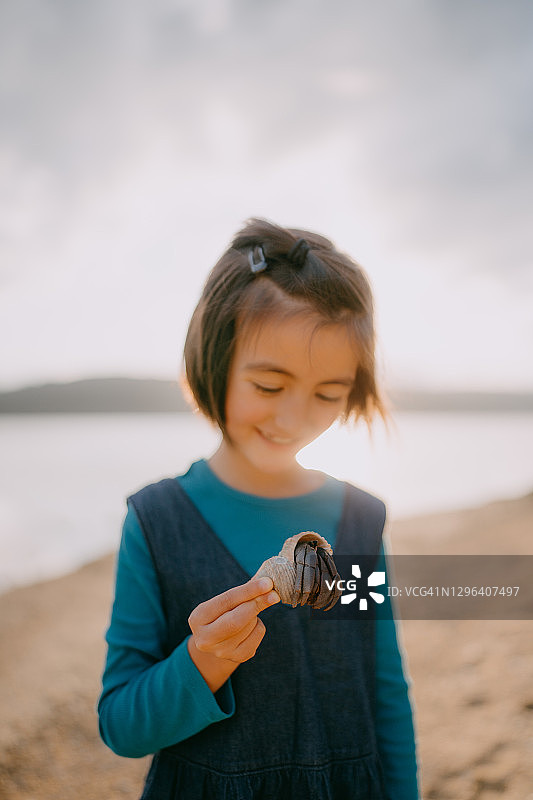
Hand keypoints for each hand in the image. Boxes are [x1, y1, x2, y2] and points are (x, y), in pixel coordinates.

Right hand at [187, 577, 279, 692]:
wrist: (217, 640)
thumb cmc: (222, 612)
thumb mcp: (224, 601)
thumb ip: (243, 591)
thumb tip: (266, 580)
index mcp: (198, 618)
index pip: (226, 601)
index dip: (248, 591)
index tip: (267, 583)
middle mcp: (205, 639)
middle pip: (237, 620)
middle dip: (257, 604)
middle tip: (274, 594)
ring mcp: (221, 652)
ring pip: (250, 625)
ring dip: (256, 614)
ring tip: (246, 613)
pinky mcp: (238, 657)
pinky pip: (258, 634)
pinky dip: (259, 625)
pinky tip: (249, 627)